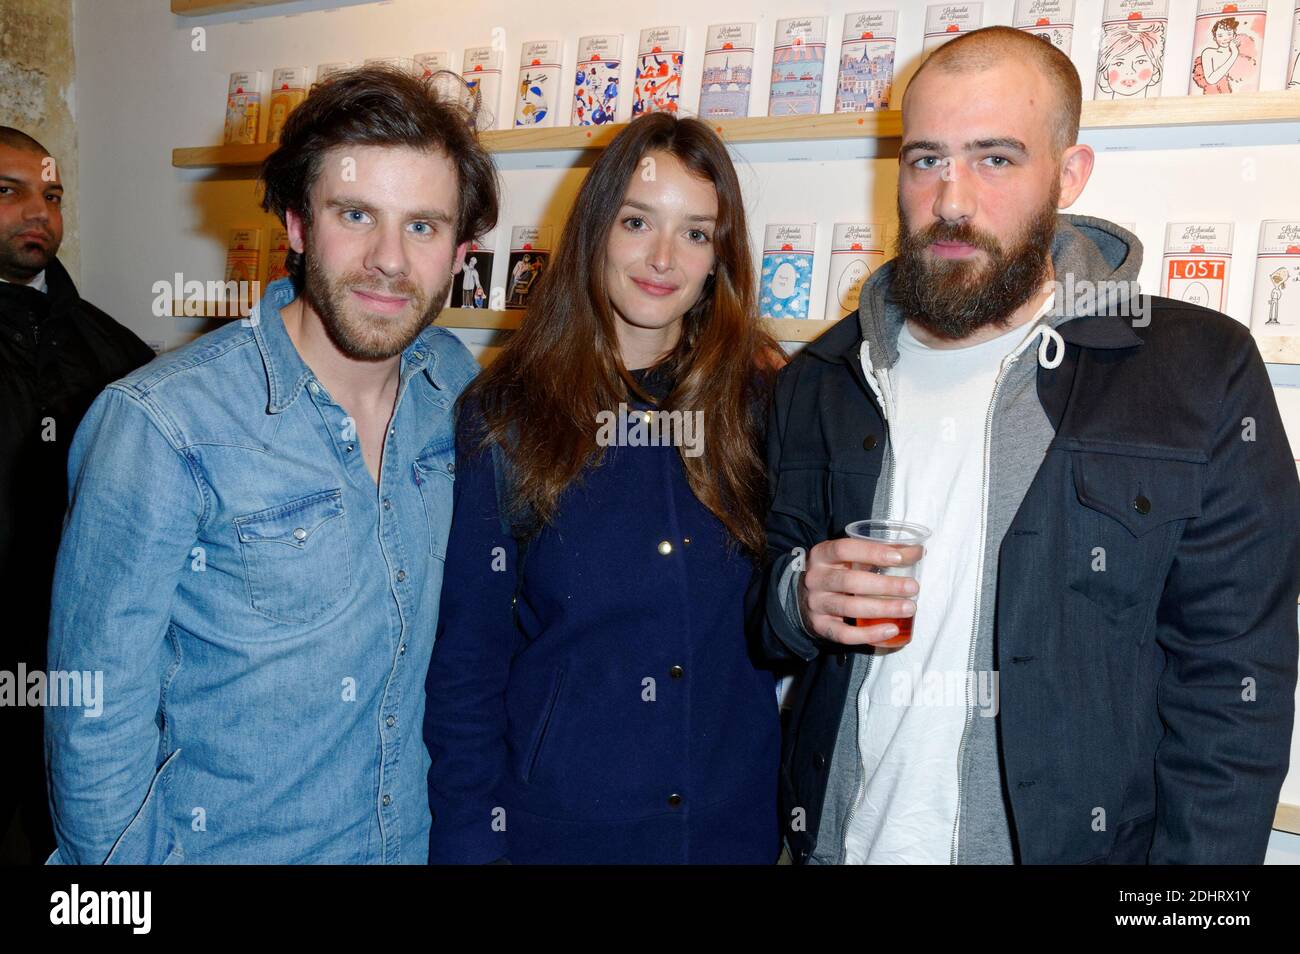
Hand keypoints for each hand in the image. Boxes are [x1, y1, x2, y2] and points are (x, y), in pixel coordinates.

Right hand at [797, 537, 919, 645]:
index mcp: (822, 554)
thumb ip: (880, 552)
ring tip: (909, 608)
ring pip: (850, 608)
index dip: (872, 552)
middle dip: (885, 585)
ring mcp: (816, 604)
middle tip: (913, 587)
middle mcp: (815, 578)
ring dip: (883, 609)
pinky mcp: (820, 626)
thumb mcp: (850, 557)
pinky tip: (892, 630)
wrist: (802, 597)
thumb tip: (917, 551)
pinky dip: (870, 634)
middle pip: (850, 582)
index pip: (844, 549)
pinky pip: (845, 634)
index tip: (899, 558)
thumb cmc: (835, 572)